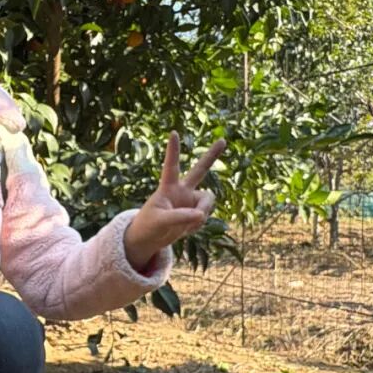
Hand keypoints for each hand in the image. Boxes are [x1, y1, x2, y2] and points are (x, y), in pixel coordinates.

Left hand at [124, 133, 226, 270]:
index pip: (171, 166)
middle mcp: (182, 190)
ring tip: (187, 225)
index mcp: (168, 187)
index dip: (173, 150)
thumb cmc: (149, 226)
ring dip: (202, 214)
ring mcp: (190, 201)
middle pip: (199, 170)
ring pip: (208, 201)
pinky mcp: (196, 212)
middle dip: (212, 156)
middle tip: (223, 140)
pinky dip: (197, 226)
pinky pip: (205, 217)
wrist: (151, 239)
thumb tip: (202, 215)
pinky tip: (185, 229)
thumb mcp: (160, 222)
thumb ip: (180, 217)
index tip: (173, 132)